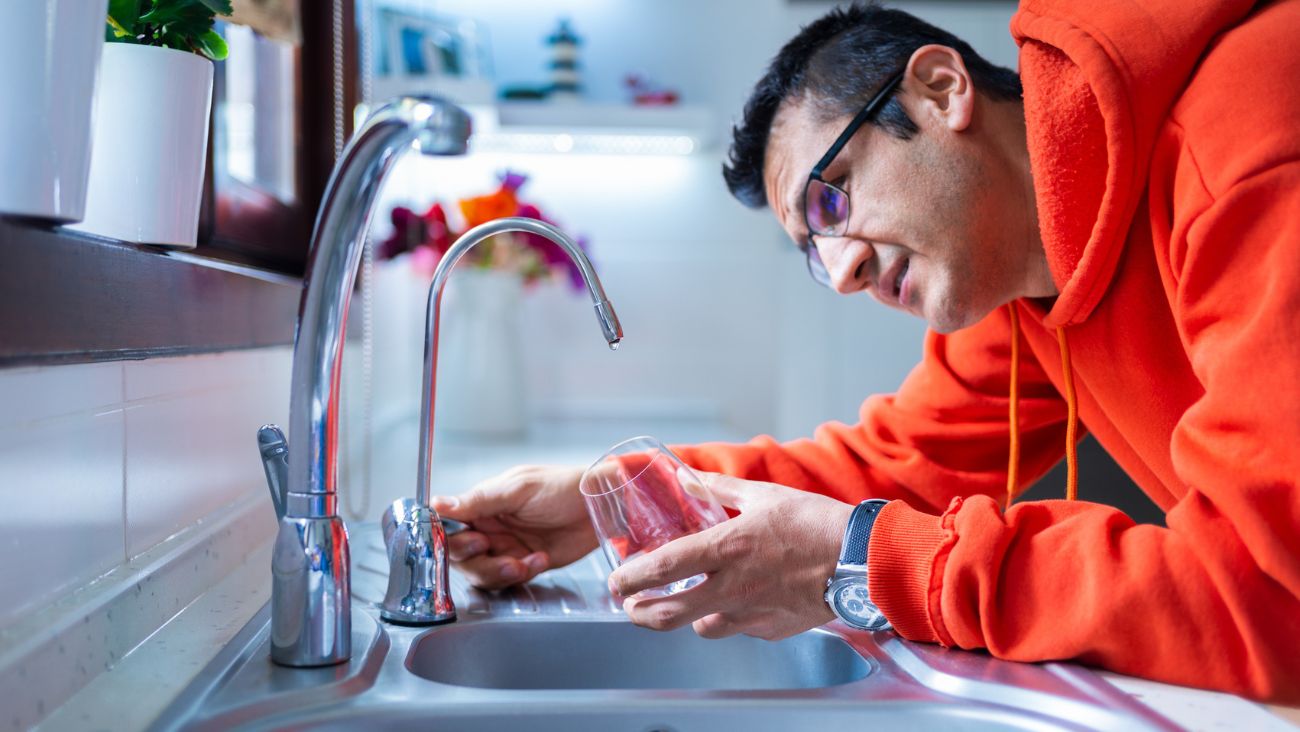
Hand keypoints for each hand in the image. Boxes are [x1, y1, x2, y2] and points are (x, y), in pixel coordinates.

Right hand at [433, 465, 596, 589]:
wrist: (598, 506)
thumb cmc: (562, 486)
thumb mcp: (518, 489)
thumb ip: (478, 500)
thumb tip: (437, 503)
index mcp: (483, 504)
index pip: (449, 525)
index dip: (450, 539)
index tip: (469, 541)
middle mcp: (490, 526)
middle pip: (461, 556)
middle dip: (476, 559)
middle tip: (492, 547)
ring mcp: (507, 546)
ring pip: (483, 572)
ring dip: (499, 571)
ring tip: (523, 562)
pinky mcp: (525, 562)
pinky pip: (510, 578)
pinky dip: (523, 573)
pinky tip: (540, 559)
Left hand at [609, 472, 852, 640]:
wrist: (862, 559)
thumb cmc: (816, 523)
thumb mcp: (764, 495)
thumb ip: (720, 489)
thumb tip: (688, 478)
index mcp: (726, 548)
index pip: (662, 569)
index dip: (630, 578)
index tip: (616, 580)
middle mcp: (732, 587)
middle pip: (668, 614)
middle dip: (640, 613)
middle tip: (631, 606)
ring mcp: (751, 614)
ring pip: (701, 627)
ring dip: (689, 617)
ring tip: (690, 602)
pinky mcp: (772, 629)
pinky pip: (739, 629)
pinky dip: (731, 618)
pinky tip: (741, 601)